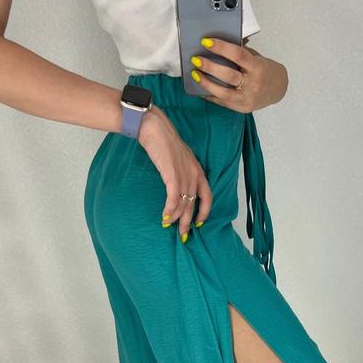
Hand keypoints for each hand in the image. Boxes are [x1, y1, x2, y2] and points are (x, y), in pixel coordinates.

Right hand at [138, 105, 212, 241]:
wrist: (155, 128)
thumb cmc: (165, 142)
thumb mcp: (180, 159)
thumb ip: (183, 172)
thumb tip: (178, 187)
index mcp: (198, 171)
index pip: (207, 197)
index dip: (204, 212)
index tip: (198, 223)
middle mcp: (194, 175)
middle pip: (194, 204)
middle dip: (188, 222)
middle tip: (183, 235)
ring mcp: (184, 175)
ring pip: (183, 204)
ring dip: (175, 217)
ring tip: (168, 225)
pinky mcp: (172, 175)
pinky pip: (173, 198)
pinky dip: (169, 209)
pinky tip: (165, 216)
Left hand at [190, 37, 288, 112]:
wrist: (277, 89)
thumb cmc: (264, 70)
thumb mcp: (256, 58)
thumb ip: (240, 53)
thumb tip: (216, 44)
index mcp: (258, 68)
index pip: (238, 55)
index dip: (221, 48)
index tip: (206, 42)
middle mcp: (253, 85)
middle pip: (228, 76)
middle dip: (209, 67)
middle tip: (196, 59)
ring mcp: (247, 99)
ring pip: (223, 93)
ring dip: (206, 83)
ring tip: (195, 74)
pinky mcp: (242, 108)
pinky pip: (222, 102)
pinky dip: (210, 94)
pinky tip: (201, 88)